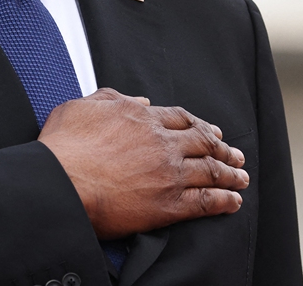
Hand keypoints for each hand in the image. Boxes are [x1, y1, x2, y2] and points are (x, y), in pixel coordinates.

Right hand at [37, 88, 248, 239]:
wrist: (61, 183)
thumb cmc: (63, 146)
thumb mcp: (81, 107)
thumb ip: (111, 98)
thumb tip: (139, 99)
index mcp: (141, 117)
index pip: (180, 118)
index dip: (199, 125)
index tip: (211, 131)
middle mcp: (161, 143)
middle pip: (203, 142)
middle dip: (222, 148)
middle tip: (234, 153)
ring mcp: (168, 174)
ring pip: (210, 170)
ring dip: (230, 173)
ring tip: (241, 176)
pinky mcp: (168, 205)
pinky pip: (206, 201)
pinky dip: (224, 201)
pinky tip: (234, 201)